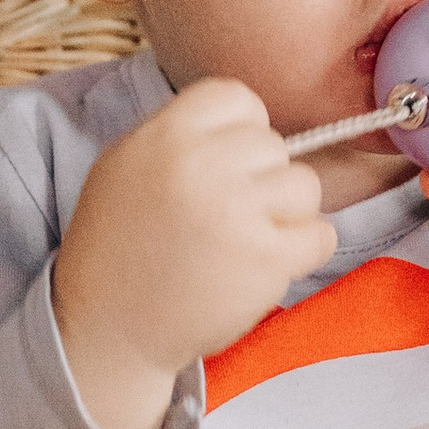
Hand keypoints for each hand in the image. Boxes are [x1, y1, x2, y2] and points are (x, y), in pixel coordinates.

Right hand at [52, 80, 334, 428]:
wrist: (108, 330)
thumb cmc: (118, 248)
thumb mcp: (126, 165)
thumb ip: (181, 135)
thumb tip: (247, 123)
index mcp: (164, 135)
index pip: (237, 97)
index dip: (239, 131)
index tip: (223, 167)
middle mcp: (201, 166)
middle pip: (274, 145)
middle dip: (260, 178)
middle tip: (228, 215)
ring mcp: (238, 213)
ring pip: (305, 186)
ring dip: (286, 213)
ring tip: (247, 239)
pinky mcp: (266, 260)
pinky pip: (320, 235)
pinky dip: (302, 251)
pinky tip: (264, 264)